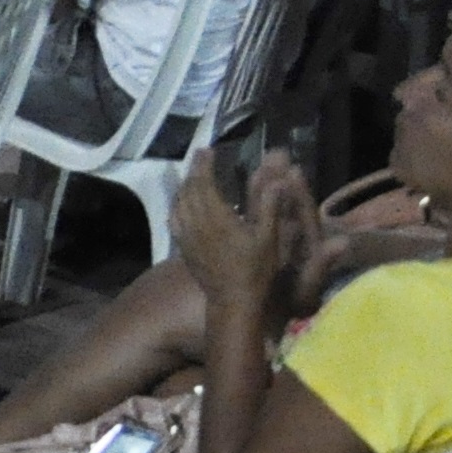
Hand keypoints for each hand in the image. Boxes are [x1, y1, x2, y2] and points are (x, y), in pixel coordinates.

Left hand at [176, 144, 309, 318]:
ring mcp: (186, 237)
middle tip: (201, 157)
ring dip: (185, 186)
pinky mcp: (183, 248)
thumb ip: (269, 207)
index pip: (204, 183)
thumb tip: (277, 180)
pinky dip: (178, 204)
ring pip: (179, 203)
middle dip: (194, 171)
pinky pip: (175, 219)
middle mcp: (196, 224)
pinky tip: (183, 203)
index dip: (204, 165)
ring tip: (194, 175)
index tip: (207, 150)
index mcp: (217, 218)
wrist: (234, 302)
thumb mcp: (269, 238)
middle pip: (189, 190)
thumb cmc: (256, 271)